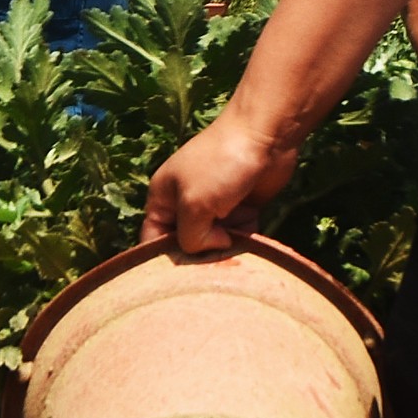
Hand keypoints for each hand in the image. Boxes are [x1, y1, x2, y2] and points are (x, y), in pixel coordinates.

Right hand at [143, 110, 299, 257]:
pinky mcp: (241, 208)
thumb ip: (191, 237)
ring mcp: (215, 207)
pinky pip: (238, 235)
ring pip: (214, 243)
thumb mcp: (193, 204)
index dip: (162, 261)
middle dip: (199, 258)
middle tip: (215, 268)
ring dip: (226, 252)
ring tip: (237, 255)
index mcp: (163, 199)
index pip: (152, 239)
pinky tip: (253, 243)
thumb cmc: (219, 165)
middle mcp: (186, 205)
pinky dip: (245, 241)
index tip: (178, 282)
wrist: (264, 135)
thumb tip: (214, 248)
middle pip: (186, 245)